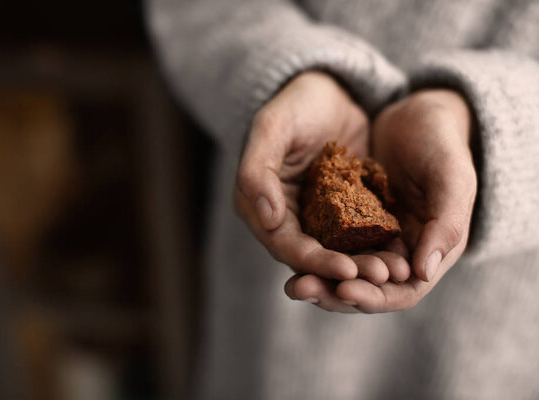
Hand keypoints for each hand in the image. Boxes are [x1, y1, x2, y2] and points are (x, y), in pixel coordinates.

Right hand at [235, 71, 409, 310]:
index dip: (313, 262)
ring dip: (364, 264)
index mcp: (260, 206)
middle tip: (380, 277)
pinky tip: (401, 252)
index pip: (284, 245)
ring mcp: (315, 217)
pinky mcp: (342, 211)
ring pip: (337, 251)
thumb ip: (258, 171)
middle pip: (313, 257)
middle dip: (345, 271)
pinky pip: (358, 235)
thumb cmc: (295, 103)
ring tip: (395, 271)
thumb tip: (266, 218)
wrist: (329, 90)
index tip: (346, 270)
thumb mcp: (272, 127)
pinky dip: (376, 245)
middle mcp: (285, 219)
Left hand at [285, 89, 476, 311]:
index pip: (402, 292)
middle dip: (334, 292)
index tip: (344, 289)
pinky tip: (286, 246)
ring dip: (318, 277)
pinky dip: (312, 249)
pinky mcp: (348, 218)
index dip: (374, 296)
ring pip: (343, 268)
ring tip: (293, 283)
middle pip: (365, 287)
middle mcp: (400, 252)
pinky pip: (328, 240)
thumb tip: (423, 274)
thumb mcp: (452, 178)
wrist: (417, 112)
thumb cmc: (442, 142)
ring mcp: (372, 236)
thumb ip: (447, 224)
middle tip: (302, 288)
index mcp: (431, 251)